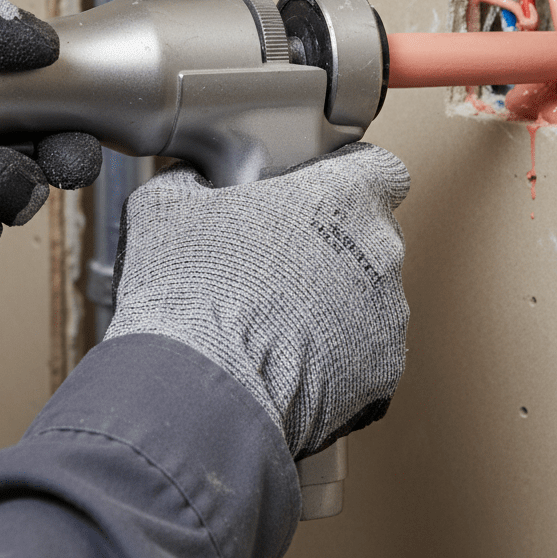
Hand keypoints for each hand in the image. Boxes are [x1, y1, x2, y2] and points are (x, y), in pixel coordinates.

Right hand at [104, 142, 409, 458]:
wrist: (200, 389)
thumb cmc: (192, 291)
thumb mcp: (168, 206)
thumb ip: (193, 178)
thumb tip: (191, 180)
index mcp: (340, 196)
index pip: (380, 168)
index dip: (351, 179)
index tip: (323, 193)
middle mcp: (378, 249)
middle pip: (372, 235)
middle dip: (335, 245)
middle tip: (281, 261)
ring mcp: (387, 313)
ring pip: (371, 296)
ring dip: (335, 303)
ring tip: (278, 320)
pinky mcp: (383, 370)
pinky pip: (365, 353)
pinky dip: (337, 357)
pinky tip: (288, 360)